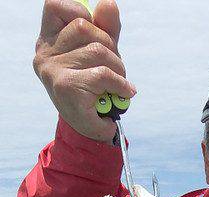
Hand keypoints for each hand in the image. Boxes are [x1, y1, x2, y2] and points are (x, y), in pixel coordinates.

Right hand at [33, 0, 135, 141]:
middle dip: (110, 47)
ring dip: (118, 68)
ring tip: (117, 84)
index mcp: (48, 40)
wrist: (90, 131)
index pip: (56, 5)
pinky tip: (123, 94)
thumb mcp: (100, 53)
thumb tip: (108, 3)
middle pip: (84, 28)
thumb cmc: (94, 88)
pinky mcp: (67, 89)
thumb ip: (105, 28)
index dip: (81, 13)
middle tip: (115, 69)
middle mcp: (45, 54)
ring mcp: (53, 72)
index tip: (95, 34)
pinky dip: (120, 84)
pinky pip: (103, 74)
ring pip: (97, 50)